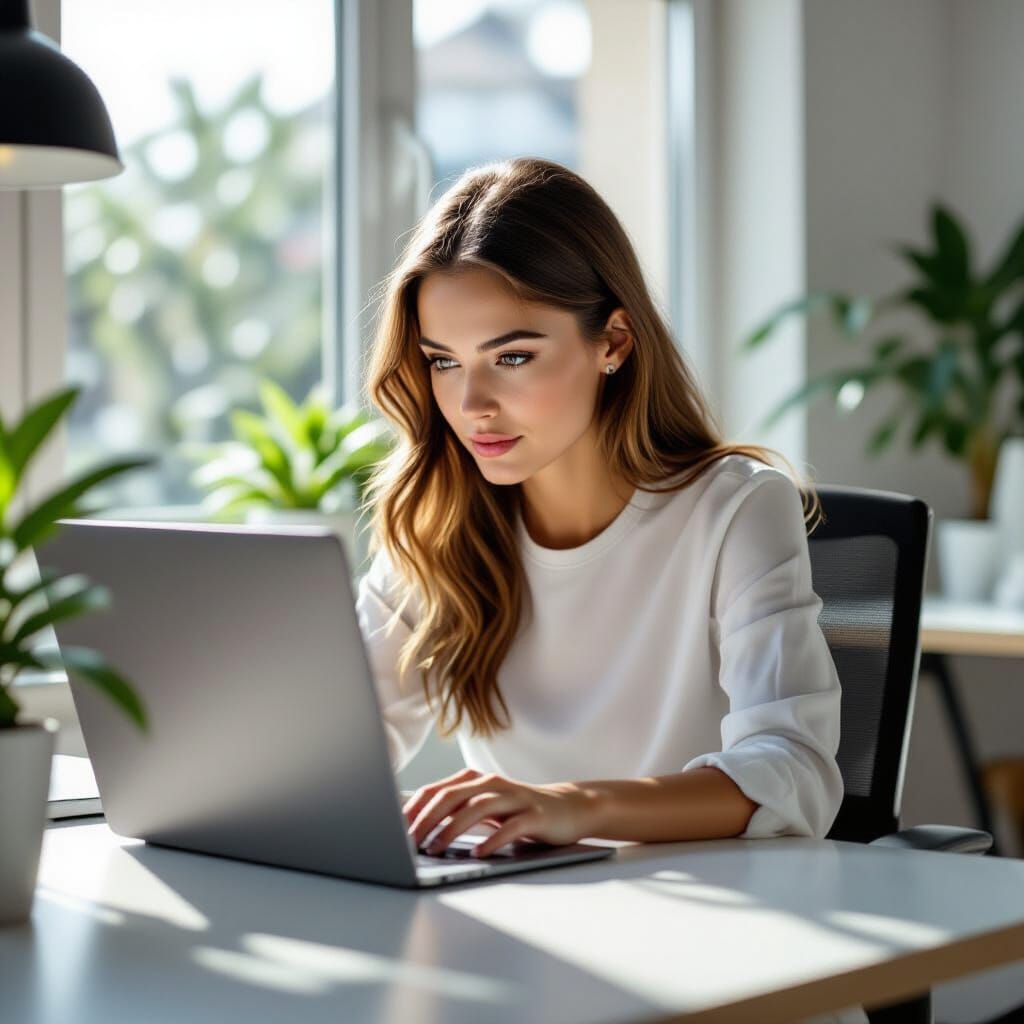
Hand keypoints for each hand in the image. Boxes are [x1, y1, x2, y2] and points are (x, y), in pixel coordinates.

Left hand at [403, 768, 597, 858]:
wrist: (568, 808)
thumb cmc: (518, 812)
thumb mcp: (484, 808)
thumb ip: (456, 811)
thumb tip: (414, 826)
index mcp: (475, 781)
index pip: (436, 790)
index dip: (413, 808)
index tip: (394, 829)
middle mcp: (492, 784)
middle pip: (452, 796)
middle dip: (426, 819)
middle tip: (409, 841)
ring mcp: (514, 797)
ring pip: (477, 808)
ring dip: (452, 830)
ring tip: (435, 849)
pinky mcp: (534, 814)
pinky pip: (509, 827)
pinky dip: (491, 840)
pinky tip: (477, 854)